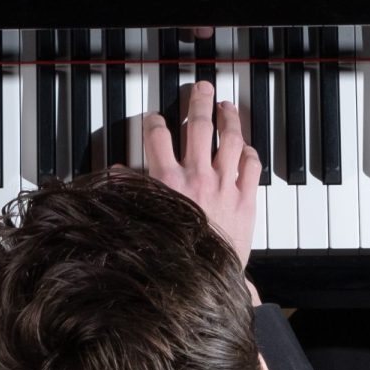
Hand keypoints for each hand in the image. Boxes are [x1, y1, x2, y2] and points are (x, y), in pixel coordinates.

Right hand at [144, 79, 262, 268]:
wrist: (205, 281)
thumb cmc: (174, 255)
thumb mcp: (142, 222)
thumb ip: (131, 194)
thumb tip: (117, 175)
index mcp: (167, 182)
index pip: (157, 137)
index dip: (154, 121)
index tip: (155, 118)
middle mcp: (197, 178)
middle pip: (198, 127)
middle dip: (199, 102)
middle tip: (202, 88)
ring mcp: (224, 186)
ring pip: (230, 141)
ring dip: (229, 120)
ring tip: (228, 107)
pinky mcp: (246, 200)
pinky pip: (251, 167)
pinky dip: (250, 153)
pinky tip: (247, 147)